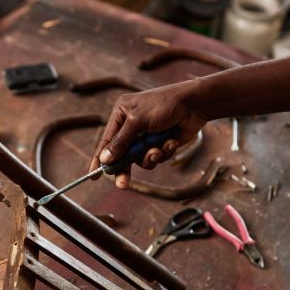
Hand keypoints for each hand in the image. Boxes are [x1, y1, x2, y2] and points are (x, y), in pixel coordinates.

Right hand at [90, 80, 206, 188]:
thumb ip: (121, 142)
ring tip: (158, 149)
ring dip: (150, 157)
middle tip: (123, 184)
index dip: (100, 159)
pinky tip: (171, 141)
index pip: (107, 140)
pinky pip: (156, 157)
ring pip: (140, 159)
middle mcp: (132, 125)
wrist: (195, 104)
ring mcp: (147, 135)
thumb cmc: (164, 105)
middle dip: (126, 168)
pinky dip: (163, 152)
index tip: (93, 175)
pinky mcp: (160, 142)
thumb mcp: (137, 122)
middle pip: (123, 154)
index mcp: (121, 114)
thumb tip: (104, 159)